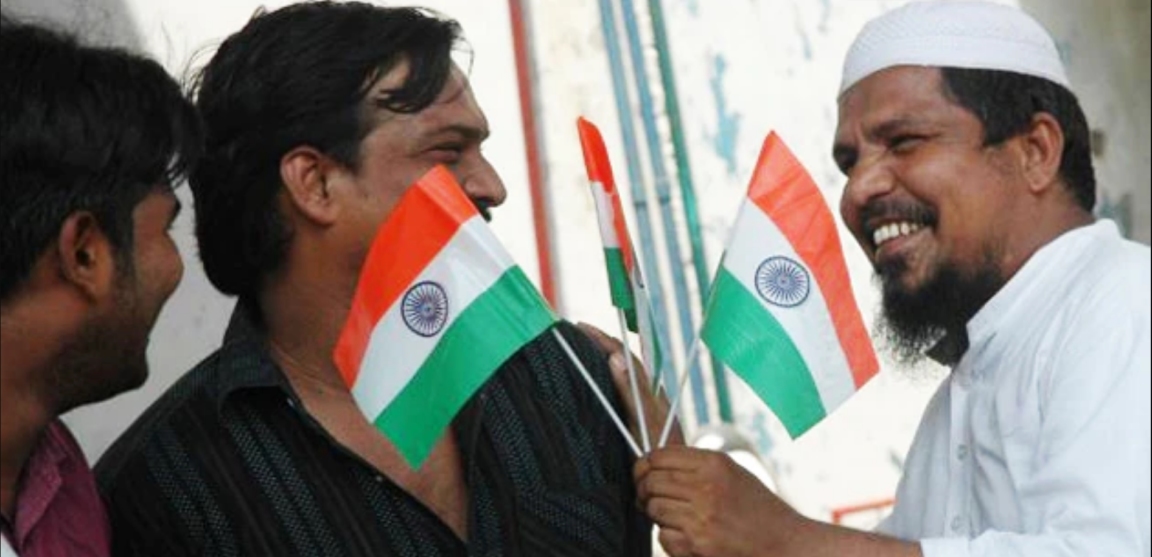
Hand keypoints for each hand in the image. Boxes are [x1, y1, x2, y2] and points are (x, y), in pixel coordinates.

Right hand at [577, 322, 684, 448]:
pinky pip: (617, 391)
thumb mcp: (645, 421)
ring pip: (620, 374)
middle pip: (621, 361)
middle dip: (600, 344)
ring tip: (580, 350)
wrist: (673, 481)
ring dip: (600, 359)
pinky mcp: (636, 421)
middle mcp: (646, 394)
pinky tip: (591, 383)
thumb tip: (615, 357)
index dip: (603, 339)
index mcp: (648, 389)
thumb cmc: (661, 453)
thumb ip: (632, 390)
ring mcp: (641, 407)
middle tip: (576, 333)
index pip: (623, 355)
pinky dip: (602, 379)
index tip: (580, 327)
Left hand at [635, 446, 804, 556]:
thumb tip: (654, 463)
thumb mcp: (732, 473)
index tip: (642, 473)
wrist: (786, 544)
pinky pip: (662, 535)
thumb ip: (696, 465)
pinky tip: (688, 535)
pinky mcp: (696, 545)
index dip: (643, 465)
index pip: (658, 456)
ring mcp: (700, 517)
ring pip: (653, 508)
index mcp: (713, 463)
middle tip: (647, 498)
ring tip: (674, 517)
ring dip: (656, 514)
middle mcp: (705, 487)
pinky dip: (669, 536)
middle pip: (650, 481)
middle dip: (644, 490)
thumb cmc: (759, 509)